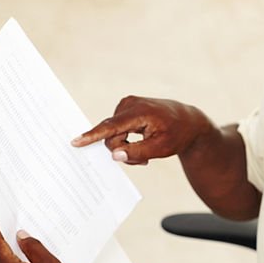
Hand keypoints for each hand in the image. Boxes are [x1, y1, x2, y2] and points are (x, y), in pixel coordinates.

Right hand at [72, 96, 214, 164]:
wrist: (188, 121)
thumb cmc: (177, 135)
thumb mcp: (161, 148)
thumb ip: (137, 152)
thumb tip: (115, 155)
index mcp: (140, 112)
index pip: (111, 126)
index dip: (92, 136)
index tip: (76, 142)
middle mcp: (129, 104)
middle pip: (112, 136)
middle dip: (124, 151)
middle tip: (144, 158)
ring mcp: (126, 105)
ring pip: (113, 135)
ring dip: (126, 147)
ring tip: (146, 150)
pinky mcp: (125, 108)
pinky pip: (116, 130)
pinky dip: (126, 140)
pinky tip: (142, 142)